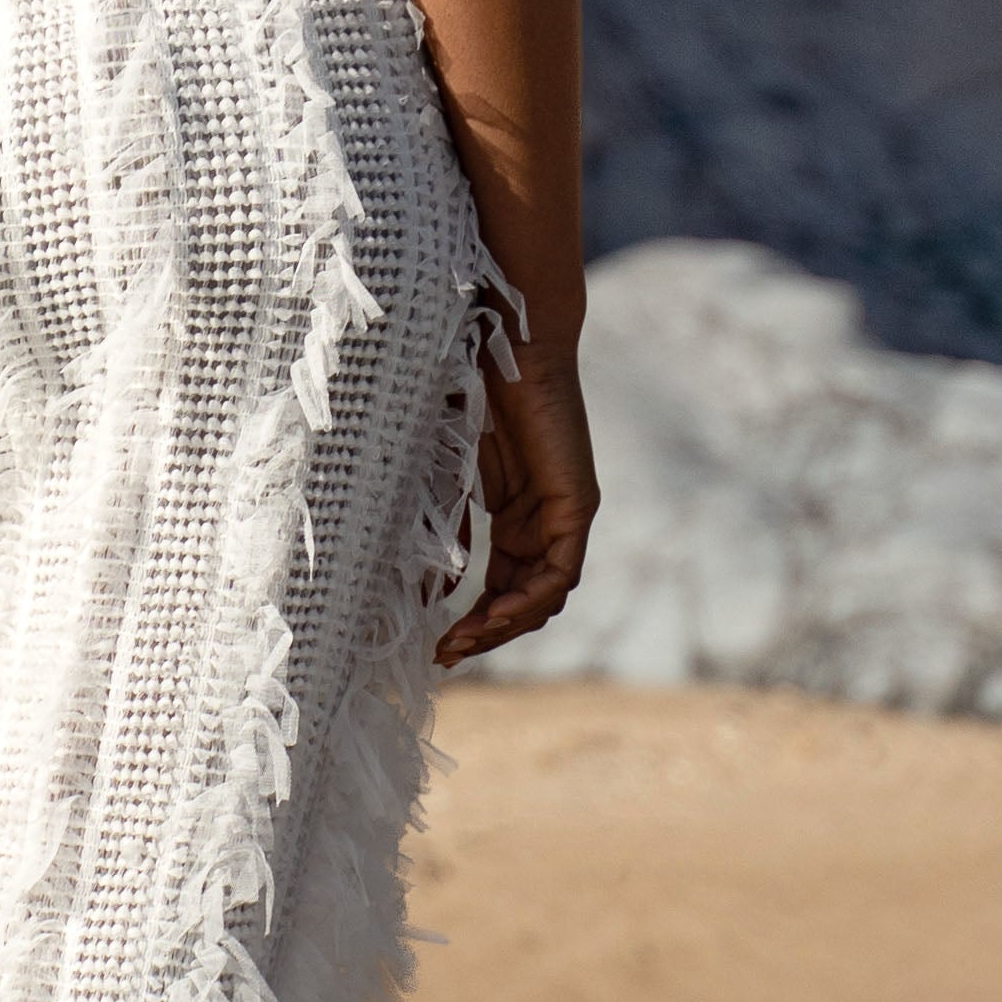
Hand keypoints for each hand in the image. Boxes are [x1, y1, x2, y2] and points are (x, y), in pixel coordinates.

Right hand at [433, 340, 596, 670]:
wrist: (509, 347)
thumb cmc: (474, 396)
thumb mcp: (452, 478)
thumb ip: (447, 529)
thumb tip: (423, 588)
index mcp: (518, 517)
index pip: (505, 587)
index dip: (475, 621)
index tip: (439, 644)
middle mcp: (546, 522)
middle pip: (526, 600)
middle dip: (487, 632)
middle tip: (447, 654)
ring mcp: (565, 515)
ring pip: (545, 595)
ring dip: (506, 625)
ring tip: (464, 640)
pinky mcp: (577, 504)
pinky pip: (561, 572)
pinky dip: (530, 600)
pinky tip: (495, 614)